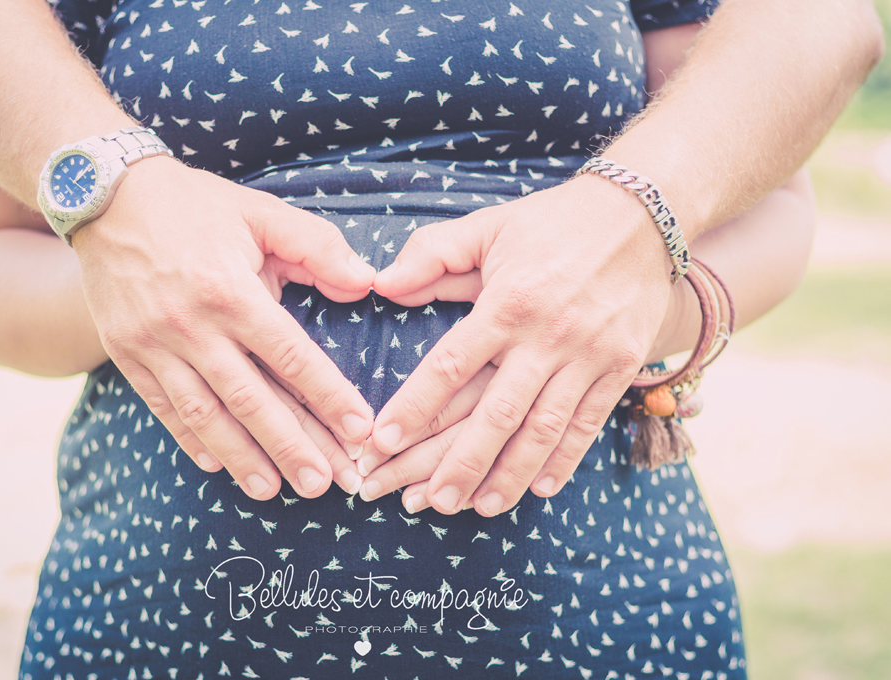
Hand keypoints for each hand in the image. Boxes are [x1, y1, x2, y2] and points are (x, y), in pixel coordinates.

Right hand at [72, 156, 375, 500]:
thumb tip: (366, 282)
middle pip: (251, 399)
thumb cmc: (195, 204)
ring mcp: (152, 344)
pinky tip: (218, 465)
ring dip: (243, 456)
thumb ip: (317, 246)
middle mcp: (190, 324)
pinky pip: (161, 407)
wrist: (103, 195)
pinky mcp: (125, 352)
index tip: (361, 431)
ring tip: (274, 489)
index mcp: (230, 290)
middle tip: (327, 483)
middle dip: (292, 445)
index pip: (291, 357)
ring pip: (205, 413)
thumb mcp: (261, 211)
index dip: (329, 397)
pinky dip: (190, 439)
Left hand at [369, 175, 673, 516]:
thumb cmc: (553, 222)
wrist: (641, 214)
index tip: (382, 441)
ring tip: (479, 507)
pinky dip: (564, 460)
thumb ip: (432, 255)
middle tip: (429, 502)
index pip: (450, 365)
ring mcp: (588, 355)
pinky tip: (539, 488)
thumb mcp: (488, 226)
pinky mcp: (620, 366)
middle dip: (460, 463)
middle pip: (496, 414)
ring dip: (509, 474)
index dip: (414, 407)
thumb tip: (382, 285)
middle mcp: (547, 336)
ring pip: (544, 430)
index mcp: (507, 302)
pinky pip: (589, 423)